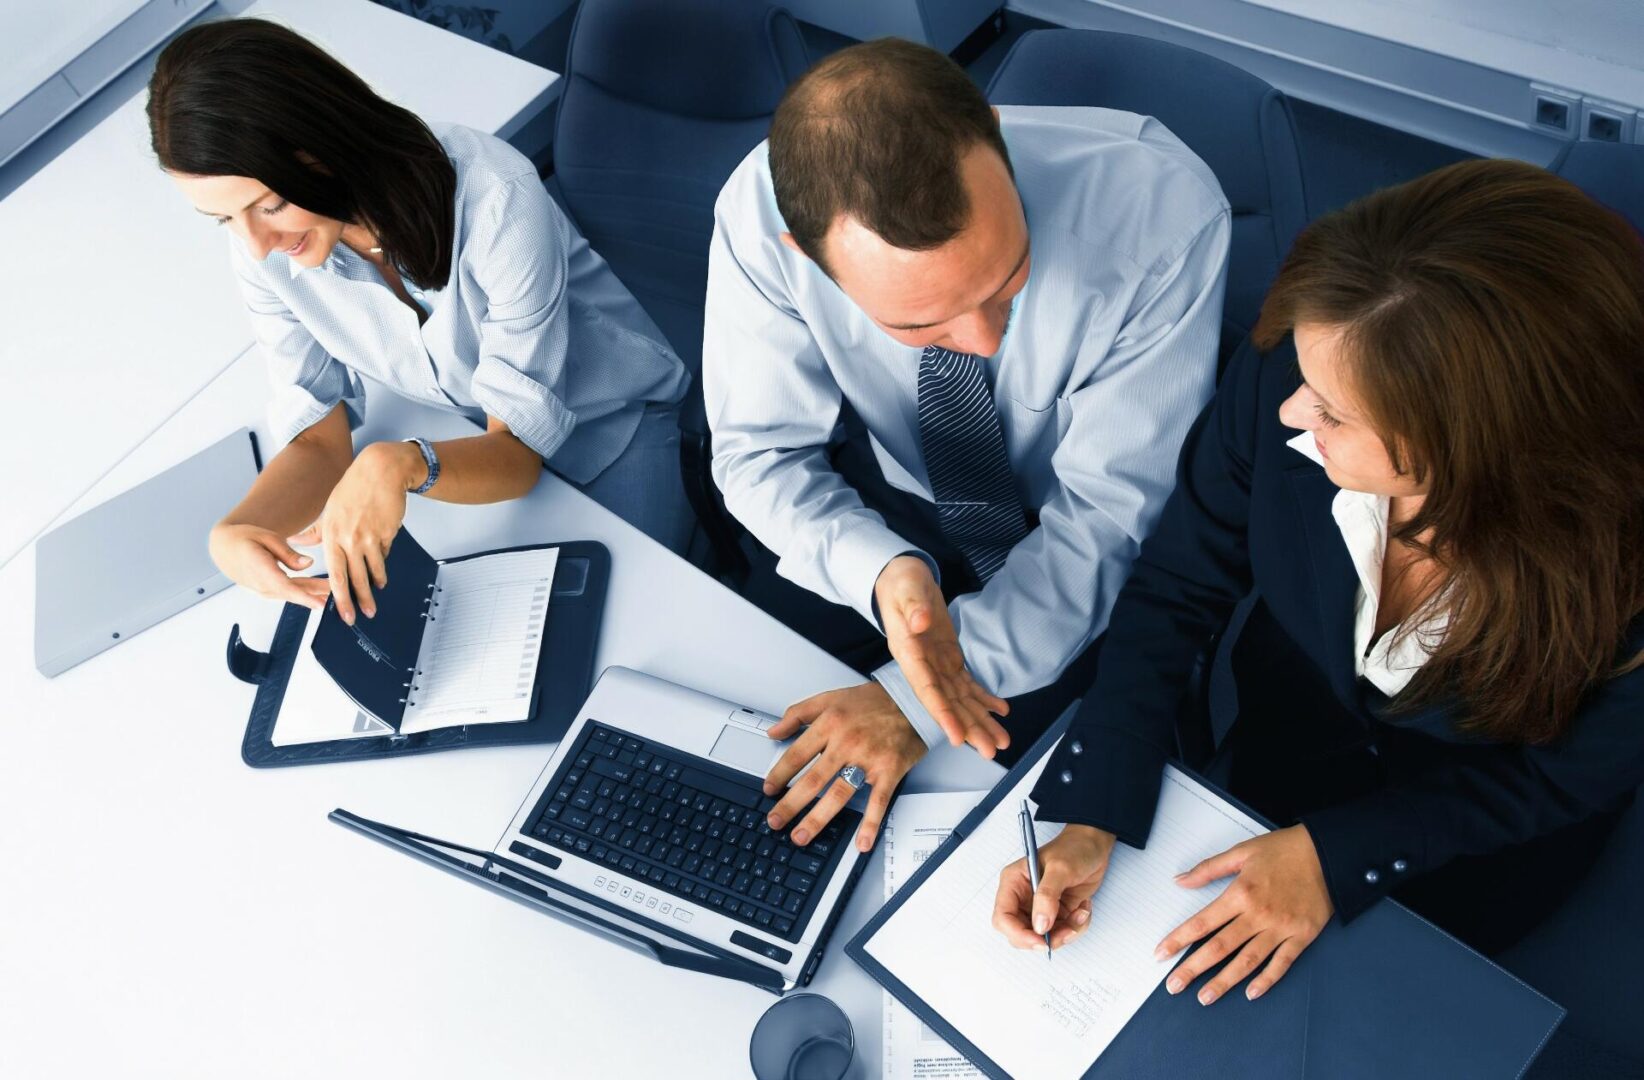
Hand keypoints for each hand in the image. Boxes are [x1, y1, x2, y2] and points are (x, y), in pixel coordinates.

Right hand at [209, 523, 331, 608]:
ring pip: (292, 594)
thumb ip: (288, 553)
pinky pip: (287, 593)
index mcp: (259, 568)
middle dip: (317, 595)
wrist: (225, 548)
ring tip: (335, 594)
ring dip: (313, 595)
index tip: (320, 603)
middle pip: (293, 593)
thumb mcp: (267, 537)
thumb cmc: (244, 538)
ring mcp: (262, 590)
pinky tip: (320, 593)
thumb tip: (308, 563)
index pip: (284, 586)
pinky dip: (304, 594)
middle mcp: (260, 584)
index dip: (303, 596)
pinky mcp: (266, 591)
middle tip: (340, 595)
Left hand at [289, 441, 420, 623]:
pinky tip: (382, 570)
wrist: (381, 471)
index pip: (334, 573)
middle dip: (359, 600)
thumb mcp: (330, 508)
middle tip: (362, 615)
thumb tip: (298, 540)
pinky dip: (383, 562)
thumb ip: (316, 530)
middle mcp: (349, 538)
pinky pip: (384, 553)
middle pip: (354, 577)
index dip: (339, 595)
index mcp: (332, 534)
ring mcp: (370, 536)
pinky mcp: (387, 533)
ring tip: (375, 596)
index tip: (342, 611)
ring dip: (375, 585)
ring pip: (373, 570)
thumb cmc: (355, 487)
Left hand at [762, 682, 925, 852]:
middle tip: (775, 820)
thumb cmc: (873, 701)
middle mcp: (847, 742)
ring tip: (801, 835)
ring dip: (818, 818)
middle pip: (813, 779)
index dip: (779, 775)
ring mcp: (869, 759)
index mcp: (830, 723)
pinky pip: (878, 801)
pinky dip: (870, 824)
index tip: (769, 789)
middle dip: (790, 804)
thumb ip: (798, 713)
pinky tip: (861, 842)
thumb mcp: (830, 698)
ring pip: (839, 793)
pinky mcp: (889, 771)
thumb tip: (774, 730)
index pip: (796, 754)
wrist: (914, 699)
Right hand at [875, 555, 1009, 756]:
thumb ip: (912, 606)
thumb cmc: (901, 583)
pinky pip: (967, 684)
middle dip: (970, 728)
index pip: (928, 690)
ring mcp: (937, 666)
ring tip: (1002, 740)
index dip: (943, 714)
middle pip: (949, 704)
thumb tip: (920, 622)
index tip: (957, 737)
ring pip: (960, 700)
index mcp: (910, 654)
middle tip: (990, 749)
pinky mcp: (948, 659)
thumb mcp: (906, 588)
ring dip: (980, 720)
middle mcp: (923, 667)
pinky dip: (984, 698)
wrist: (902, 580)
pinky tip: (1000, 710)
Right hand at [993, 824, 1114, 952]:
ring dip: (1066, 932)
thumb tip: (1040, 926)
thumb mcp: (1060, 868)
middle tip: (1068, 931)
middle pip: (1022, 934)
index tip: (1041, 941)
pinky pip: (1063, 933)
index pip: (1003, 918)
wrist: (1094, 845)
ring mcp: (1040, 907)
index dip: (1018, 934)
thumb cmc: (1074, 848)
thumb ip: (1047, 896)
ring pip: (1045, 937)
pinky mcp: (1057, 913)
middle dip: (1046, 938)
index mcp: (1014, 883)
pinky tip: (1083, 908)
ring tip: (1081, 913)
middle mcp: (1023, 898)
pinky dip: (1076, 927)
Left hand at [1155, 825, 1332, 1004]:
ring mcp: (1281, 928)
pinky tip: (1251, 993)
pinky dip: (1267, 980)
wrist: (1329, 854)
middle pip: (1220, 947)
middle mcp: (1259, 914)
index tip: (1161, 953)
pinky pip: (1282, 963)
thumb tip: (1180, 881)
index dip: (1179, 940)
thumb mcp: (1242, 852)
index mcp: (1241, 893)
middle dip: (1194, 968)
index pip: (1203, 922)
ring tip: (1205, 997)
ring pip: (1248, 961)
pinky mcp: (1302, 936)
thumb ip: (1209, 869)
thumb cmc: (1285, 850)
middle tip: (1174, 985)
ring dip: (1225, 981)